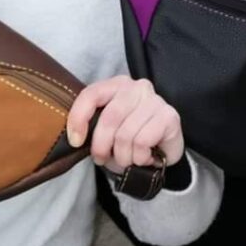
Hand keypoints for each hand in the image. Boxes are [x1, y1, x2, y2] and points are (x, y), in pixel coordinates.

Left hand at [67, 76, 183, 171]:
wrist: (164, 151)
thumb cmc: (131, 139)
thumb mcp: (107, 131)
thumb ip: (93, 127)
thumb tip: (77, 138)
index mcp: (117, 85)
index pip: (91, 94)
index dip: (78, 118)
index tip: (76, 141)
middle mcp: (137, 87)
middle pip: (109, 118)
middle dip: (101, 146)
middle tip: (103, 159)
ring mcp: (155, 100)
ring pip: (126, 134)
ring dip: (123, 157)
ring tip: (129, 160)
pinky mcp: (169, 116)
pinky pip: (143, 142)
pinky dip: (140, 157)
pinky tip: (146, 157)